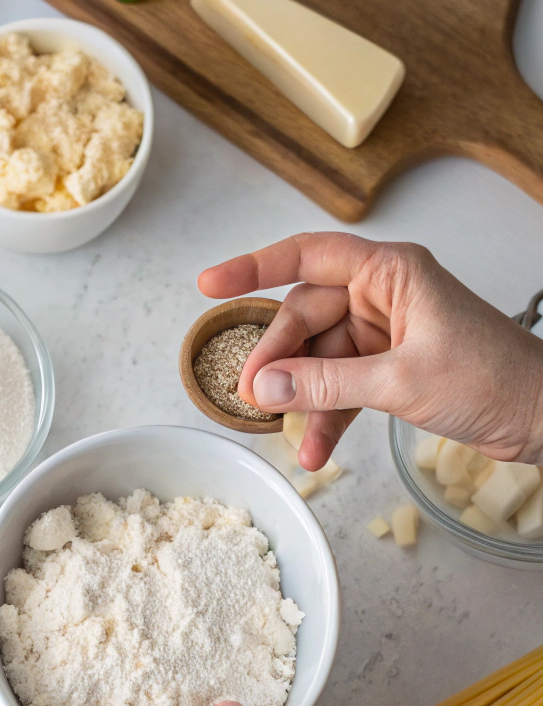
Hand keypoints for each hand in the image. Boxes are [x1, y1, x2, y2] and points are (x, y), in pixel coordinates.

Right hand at [197, 232, 542, 470]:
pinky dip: (327, 416)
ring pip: (319, 358)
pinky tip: (315, 449)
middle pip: (305, 316)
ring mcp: (385, 332)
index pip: (307, 256)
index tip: (209, 285)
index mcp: (390, 272)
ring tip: (285, 433)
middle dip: (279, 359)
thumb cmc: (495, 379)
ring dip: (303, 399)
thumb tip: (265, 387)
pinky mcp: (390, 367)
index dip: (254, 267)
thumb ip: (327, 383)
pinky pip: (341, 386)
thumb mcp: (401, 381)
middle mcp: (383, 294)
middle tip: (252, 394)